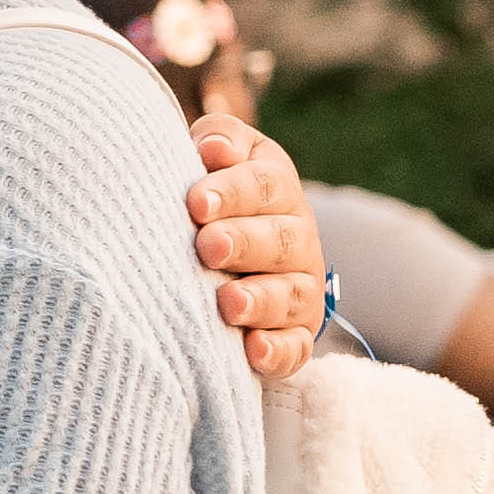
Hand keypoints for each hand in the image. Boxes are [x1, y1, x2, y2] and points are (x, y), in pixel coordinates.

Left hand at [187, 112, 324, 387]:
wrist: (222, 251)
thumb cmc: (207, 198)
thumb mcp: (213, 160)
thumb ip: (216, 141)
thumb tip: (212, 148)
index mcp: (276, 189)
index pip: (265, 185)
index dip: (232, 192)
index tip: (195, 202)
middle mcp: (296, 238)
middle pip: (280, 239)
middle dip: (244, 243)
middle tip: (207, 247)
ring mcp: (298, 288)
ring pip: (289, 294)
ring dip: (260, 299)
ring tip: (227, 302)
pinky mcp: (293, 334)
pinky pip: (294, 347)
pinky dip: (276, 351)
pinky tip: (252, 352)